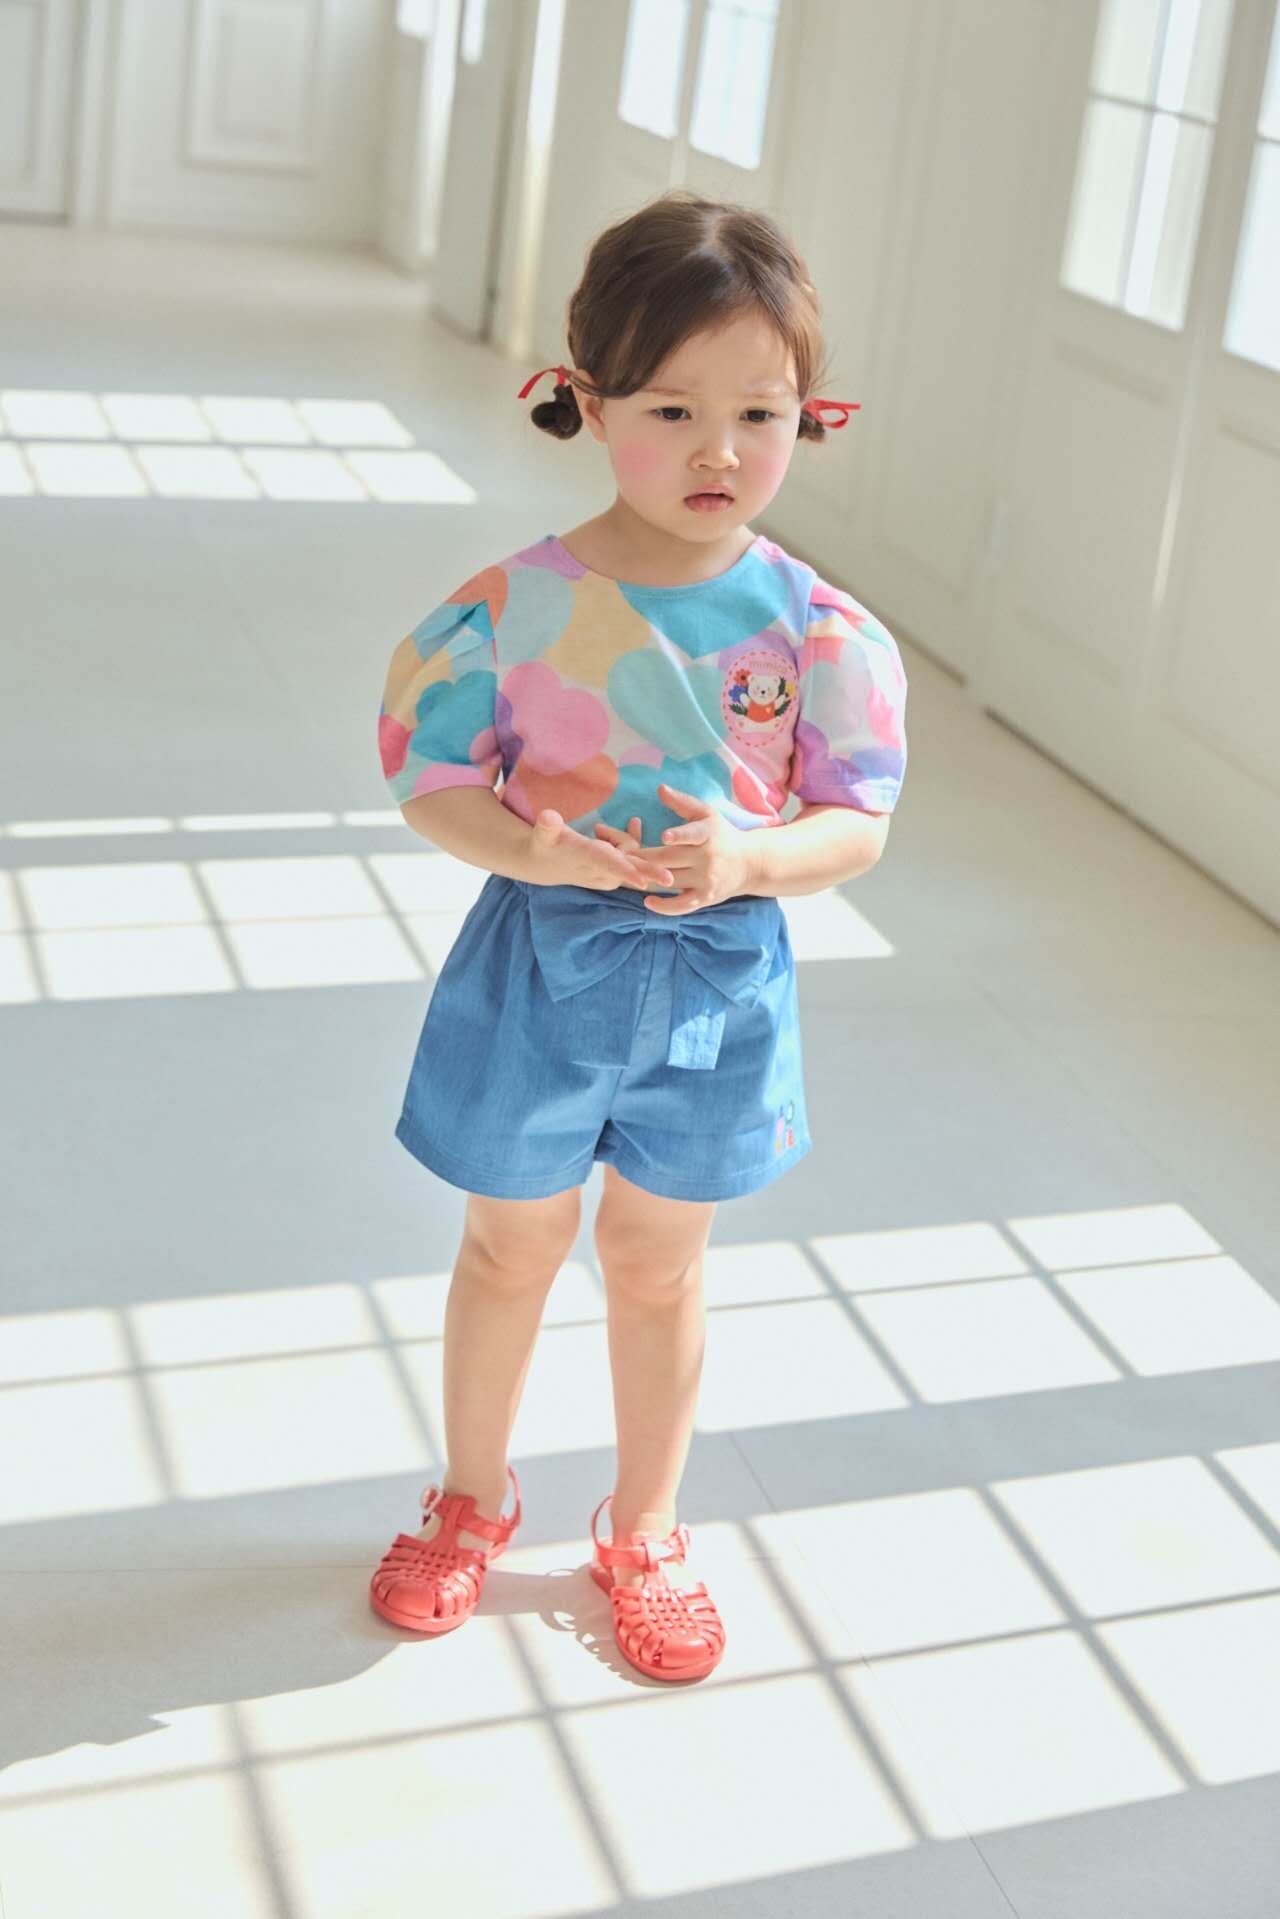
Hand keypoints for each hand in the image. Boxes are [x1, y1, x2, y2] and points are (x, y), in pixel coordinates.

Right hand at [527, 808, 674, 891]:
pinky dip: (632, 840)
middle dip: (649, 873)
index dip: (626, 872)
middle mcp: (602, 870)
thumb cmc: (544, 845)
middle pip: (630, 869)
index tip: (643, 882)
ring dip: (622, 838)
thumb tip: (547, 817)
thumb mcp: (542, 834)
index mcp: (587, 859)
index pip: (609, 866)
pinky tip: (635, 822)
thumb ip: (547, 826)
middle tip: (668, 879)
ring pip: (631, 855)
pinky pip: (632, 856)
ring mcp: (609, 872)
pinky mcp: (614, 871)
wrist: (544, 864)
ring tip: (597, 828)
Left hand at [626, 783, 759, 913]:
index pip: (693, 834)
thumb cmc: (721, 834)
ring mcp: (707, 880)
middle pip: (669, 859)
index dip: (679, 835)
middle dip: (643, 858)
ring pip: (670, 881)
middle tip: (621, 856)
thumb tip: (660, 789)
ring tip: (626, 876)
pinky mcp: (706, 897)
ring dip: (647, 879)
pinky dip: (664, 907)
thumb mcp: (707, 814)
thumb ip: (682, 802)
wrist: (749, 863)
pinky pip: (682, 905)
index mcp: (707, 834)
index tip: (665, 836)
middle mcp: (708, 858)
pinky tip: (647, 902)